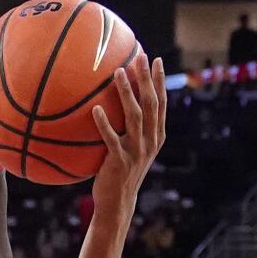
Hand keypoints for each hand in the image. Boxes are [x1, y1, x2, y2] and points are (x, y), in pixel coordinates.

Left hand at [91, 54, 166, 228]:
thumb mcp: (132, 148)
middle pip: (151, 104)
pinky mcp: (120, 161)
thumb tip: (115, 102)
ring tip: (118, 73)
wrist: (117, 201)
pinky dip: (104, 123)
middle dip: (147, 79)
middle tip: (140, 57)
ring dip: (127, 93)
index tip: (156, 60)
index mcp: (156, 136)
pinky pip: (111, 139)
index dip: (159, 81)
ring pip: (134, 116)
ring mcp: (136, 151)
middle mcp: (150, 141)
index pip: (161, 103)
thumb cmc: (120, 171)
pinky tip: (95, 109)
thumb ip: (130, 128)